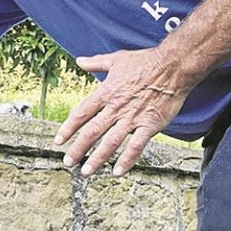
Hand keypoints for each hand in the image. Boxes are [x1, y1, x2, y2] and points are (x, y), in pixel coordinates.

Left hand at [54, 47, 189, 176]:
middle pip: (92, 131)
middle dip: (78, 149)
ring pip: (110, 142)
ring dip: (97, 158)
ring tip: (87, 171)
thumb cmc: (145, 62)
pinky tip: (118, 172)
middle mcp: (116, 107)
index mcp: (106, 93)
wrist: (172, 66)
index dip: (68, 128)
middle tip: (68, 162)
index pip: (81, 113)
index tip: (58, 141)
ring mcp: (132, 117)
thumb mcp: (116, 59)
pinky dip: (127, 160)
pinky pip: (136, 146)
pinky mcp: (149, 124)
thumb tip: (79, 60)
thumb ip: (96, 62)